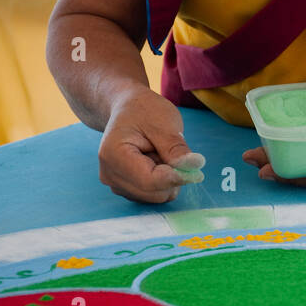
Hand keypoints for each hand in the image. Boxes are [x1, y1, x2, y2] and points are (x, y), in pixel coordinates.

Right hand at [98, 85, 204, 202]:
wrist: (127, 109)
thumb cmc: (143, 111)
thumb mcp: (164, 123)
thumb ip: (177, 149)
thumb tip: (196, 168)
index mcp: (114, 155)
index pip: (150, 181)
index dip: (176, 177)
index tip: (195, 167)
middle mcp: (110, 175)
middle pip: (153, 193)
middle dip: (170, 176)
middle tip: (169, 151)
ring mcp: (116, 184)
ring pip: (156, 196)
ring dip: (166, 179)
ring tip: (158, 153)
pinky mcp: (125, 189)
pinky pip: (153, 195)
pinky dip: (161, 182)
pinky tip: (154, 161)